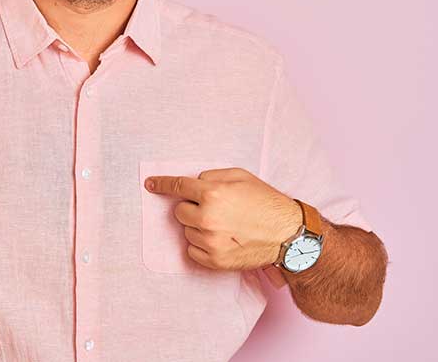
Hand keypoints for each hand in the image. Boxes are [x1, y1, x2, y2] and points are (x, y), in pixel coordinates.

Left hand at [144, 167, 302, 270]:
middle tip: (214, 209)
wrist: (288, 234)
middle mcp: (207, 218)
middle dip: (191, 207)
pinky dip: (201, 244)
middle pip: (179, 211)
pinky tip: (221, 239)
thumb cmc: (266, 201)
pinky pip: (192, 250)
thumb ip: (212, 176)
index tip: (149, 184)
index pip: (177, 186)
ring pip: (186, 231)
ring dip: (198, 226)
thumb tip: (193, 182)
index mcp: (212, 193)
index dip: (161, 184)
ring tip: (224, 225)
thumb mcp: (241, 176)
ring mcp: (210, 242)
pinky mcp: (215, 261)